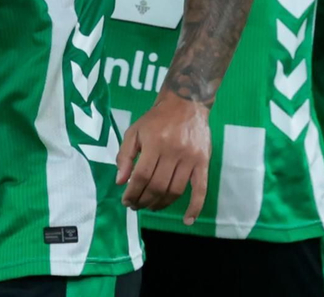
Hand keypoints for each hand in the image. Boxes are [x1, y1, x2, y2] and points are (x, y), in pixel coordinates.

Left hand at [115, 93, 209, 224]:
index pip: (142, 176)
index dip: (133, 192)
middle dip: (144, 200)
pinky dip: (195, 207)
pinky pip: (201, 189)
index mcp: (155, 143)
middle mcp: (174, 152)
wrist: (186, 103)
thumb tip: (120, 181)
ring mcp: (191, 158)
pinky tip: (188, 220)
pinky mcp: (204, 162)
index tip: (126, 201)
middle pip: (158, 186)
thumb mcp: (135, 131)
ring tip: (151, 207)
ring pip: (175, 190)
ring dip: (161, 204)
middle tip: (136, 205)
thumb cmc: (156, 119)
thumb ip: (125, 155)